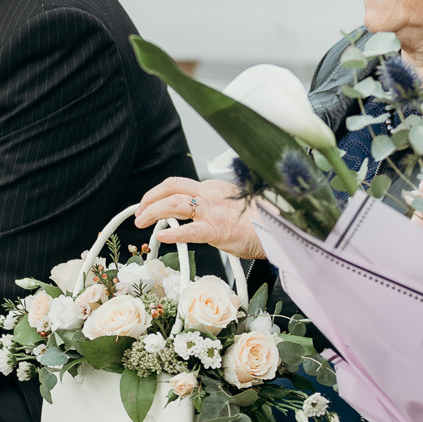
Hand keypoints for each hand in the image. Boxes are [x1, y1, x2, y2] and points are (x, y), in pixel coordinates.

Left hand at [136, 177, 264, 261]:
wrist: (284, 228)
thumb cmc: (262, 220)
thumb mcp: (235, 203)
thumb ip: (215, 205)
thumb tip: (197, 214)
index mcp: (214, 188)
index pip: (179, 185)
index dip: (159, 193)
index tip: (149, 202)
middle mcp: (210, 195)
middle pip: (171, 188)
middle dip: (149, 199)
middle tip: (139, 212)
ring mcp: (212, 212)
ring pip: (174, 204)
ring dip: (152, 212)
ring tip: (141, 222)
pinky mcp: (217, 230)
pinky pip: (189, 230)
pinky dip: (172, 233)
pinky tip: (162, 237)